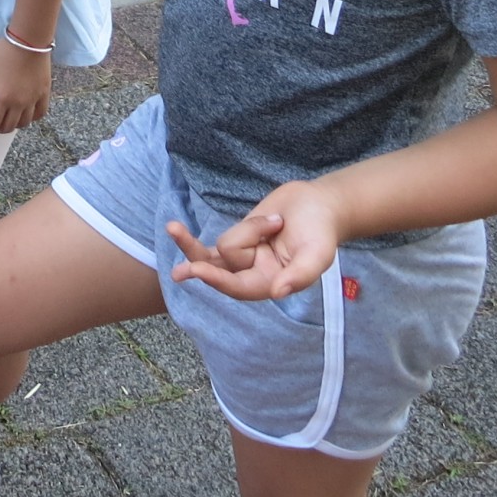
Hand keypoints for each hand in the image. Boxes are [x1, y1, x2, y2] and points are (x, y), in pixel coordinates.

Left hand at [0, 35, 52, 134]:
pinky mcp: (44, 94)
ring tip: (7, 118)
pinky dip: (31, 118)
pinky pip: (39, 114)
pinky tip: (25, 114)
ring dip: (13, 124)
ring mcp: (33, 100)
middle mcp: (18, 104)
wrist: (29, 41)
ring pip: (23, 123)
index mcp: (2, 98)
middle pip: (8, 126)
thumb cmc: (4, 53)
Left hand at [167, 179, 341, 301]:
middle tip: (178, 271)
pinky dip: (201, 236)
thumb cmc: (321, 231)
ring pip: (221, 248)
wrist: (319, 204)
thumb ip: (300, 274)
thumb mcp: (318, 253)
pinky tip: (175, 231)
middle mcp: (254, 274)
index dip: (217, 280)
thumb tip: (277, 292)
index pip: (238, 287)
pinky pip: (213, 243)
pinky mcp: (238, 238)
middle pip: (220, 270)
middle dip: (200, 265)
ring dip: (248, 229)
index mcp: (271, 283)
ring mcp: (244, 256)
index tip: (195, 269)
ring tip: (277, 220)